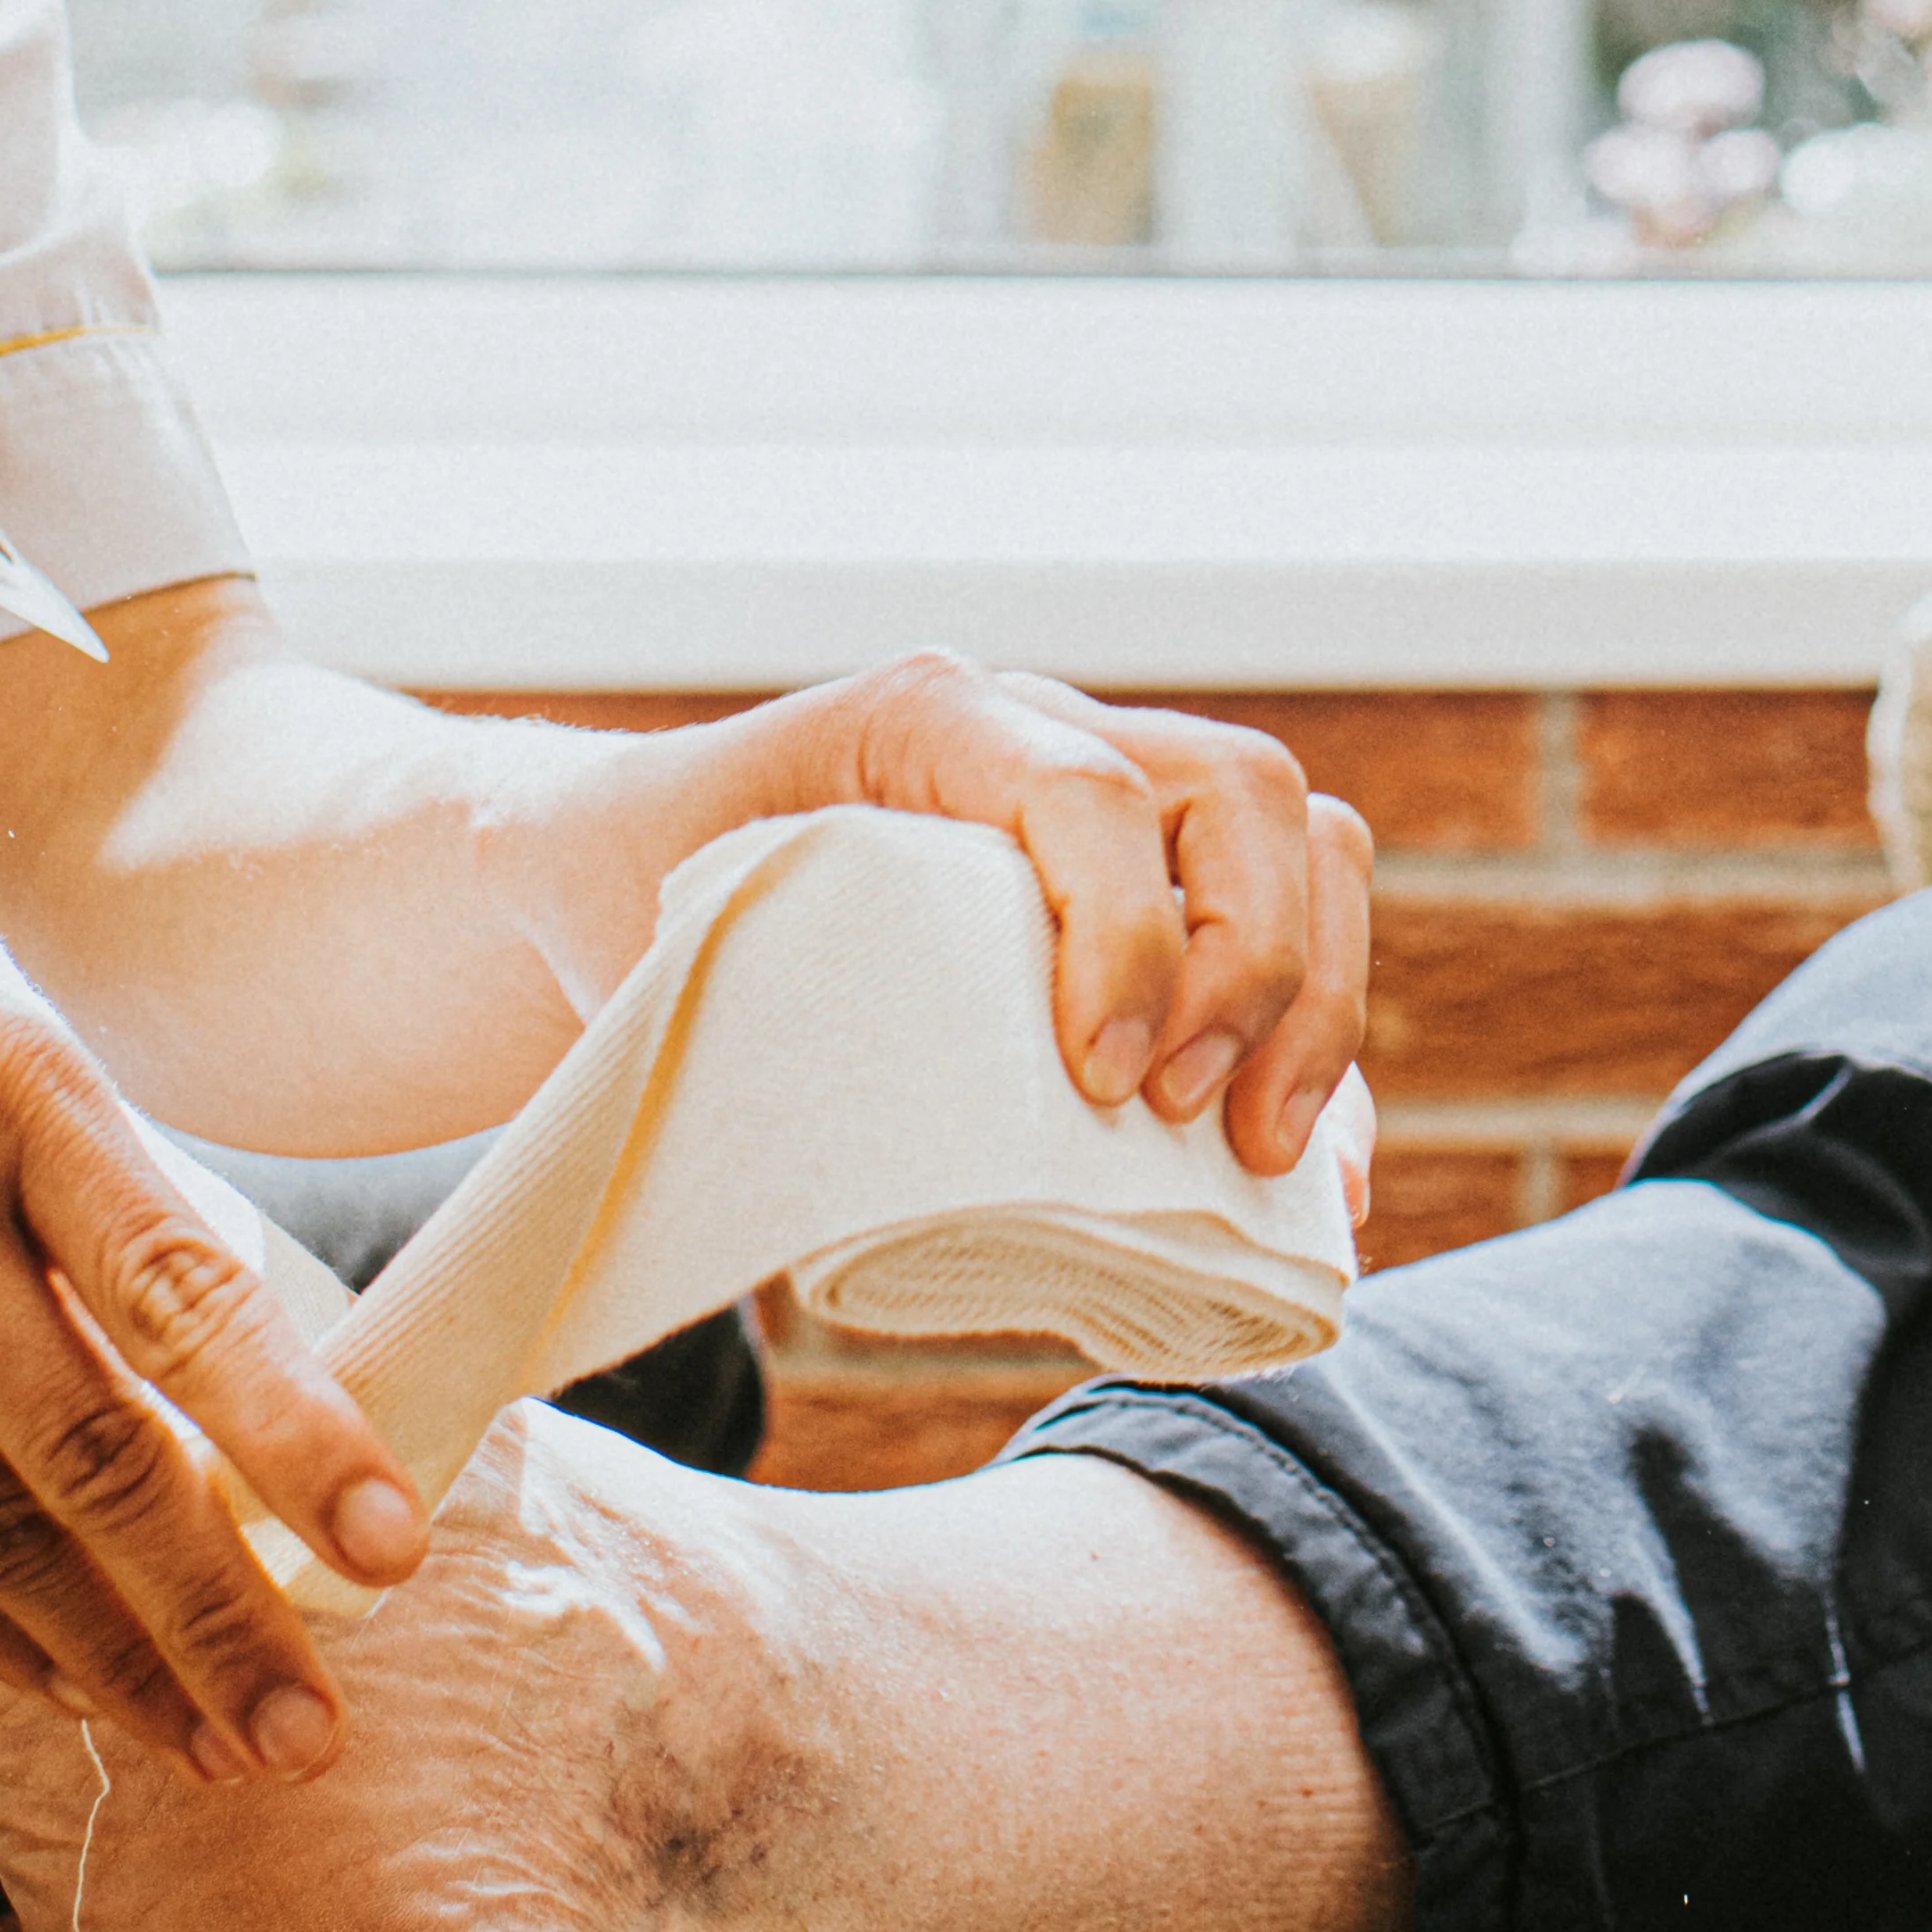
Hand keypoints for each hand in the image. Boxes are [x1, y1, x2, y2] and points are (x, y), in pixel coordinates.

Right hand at [0, 621, 420, 1783]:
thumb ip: (97, 1210)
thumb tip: (248, 1392)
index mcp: (11, 1089)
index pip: (184, 1289)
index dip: (296, 1431)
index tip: (388, 1539)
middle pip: (93, 1456)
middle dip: (219, 1615)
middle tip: (306, 1722)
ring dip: (117, 1661)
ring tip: (212, 1737)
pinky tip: (69, 1681)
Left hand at [579, 656, 1378, 1180]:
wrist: (611, 868)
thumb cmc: (636, 906)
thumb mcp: (674, 949)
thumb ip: (758, 1041)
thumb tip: (882, 1211)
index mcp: (927, 720)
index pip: (1089, 787)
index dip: (1128, 934)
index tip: (1102, 1079)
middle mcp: (1043, 735)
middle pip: (1241, 794)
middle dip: (1254, 968)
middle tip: (1189, 1119)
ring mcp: (1113, 799)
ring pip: (1300, 844)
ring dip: (1314, 1004)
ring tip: (1261, 1155)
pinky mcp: (1148, 887)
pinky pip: (1294, 928)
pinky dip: (1320, 1049)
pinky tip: (1315, 1173)